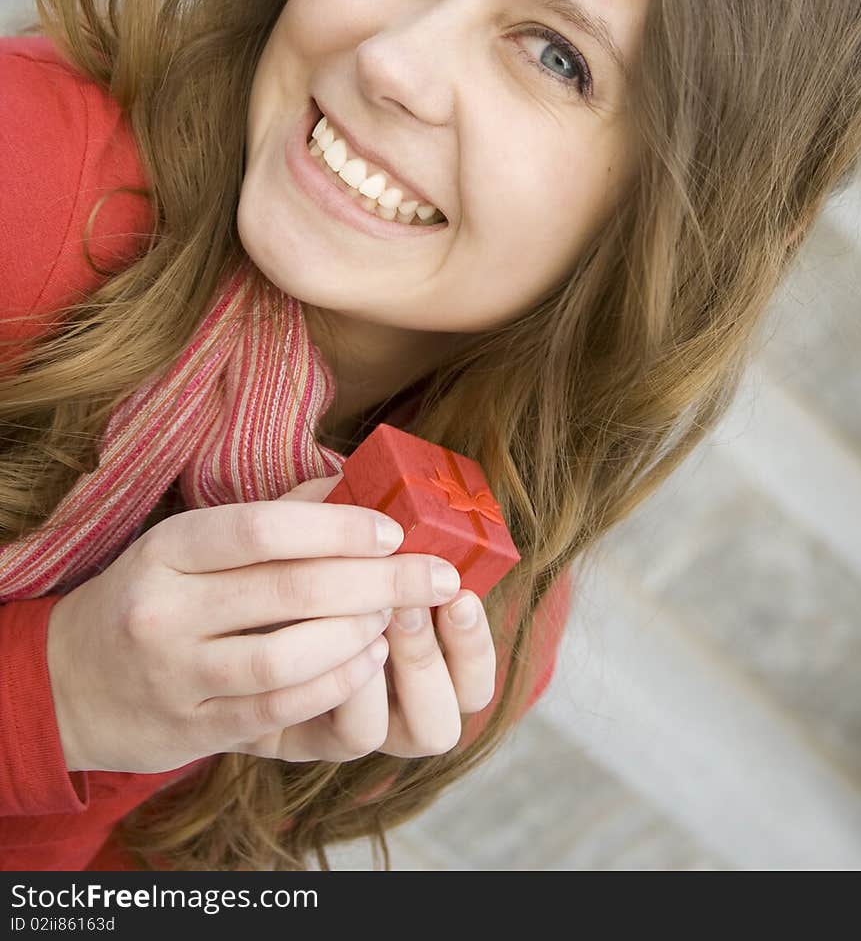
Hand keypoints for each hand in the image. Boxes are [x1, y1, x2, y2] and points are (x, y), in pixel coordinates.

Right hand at [45, 474, 463, 773]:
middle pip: (288, 590)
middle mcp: (166, 611)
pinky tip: (369, 660)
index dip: (335, 527)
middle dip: (378, 582)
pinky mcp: (191, 729)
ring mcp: (176, 676)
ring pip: (286, 656)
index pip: (260, 529)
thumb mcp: (189, 543)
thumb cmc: (154, 593)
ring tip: (397, 619)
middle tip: (436, 576)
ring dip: (357, 635)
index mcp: (168, 550)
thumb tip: (355, 486)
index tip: (393, 530)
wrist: (69, 681)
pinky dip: (334, 683)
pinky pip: (278, 708)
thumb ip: (272, 517)